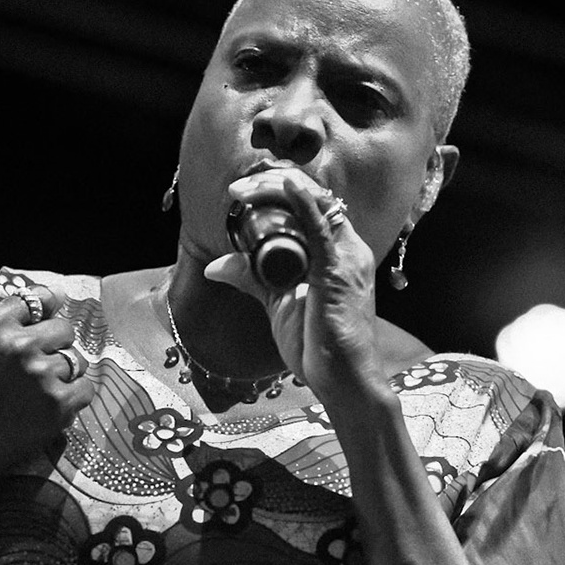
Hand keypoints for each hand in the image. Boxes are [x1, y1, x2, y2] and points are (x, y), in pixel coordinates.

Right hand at [0, 284, 93, 488]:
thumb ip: (0, 323)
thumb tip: (44, 297)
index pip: (40, 297)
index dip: (48, 309)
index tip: (48, 318)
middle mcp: (19, 345)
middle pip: (65, 329)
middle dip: (56, 346)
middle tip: (38, 367)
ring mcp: (41, 375)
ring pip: (76, 361)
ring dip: (64, 375)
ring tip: (37, 394)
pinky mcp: (58, 404)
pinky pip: (86, 389)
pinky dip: (74, 399)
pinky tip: (51, 408)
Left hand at [206, 171, 390, 406]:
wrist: (343, 381)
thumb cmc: (318, 347)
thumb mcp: (279, 303)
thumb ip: (253, 279)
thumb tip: (215, 265)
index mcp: (339, 251)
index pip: (314, 204)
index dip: (280, 188)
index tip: (244, 192)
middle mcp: (349, 247)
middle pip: (314, 196)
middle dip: (273, 184)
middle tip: (238, 190)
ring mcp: (347, 257)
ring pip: (316, 204)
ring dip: (276, 190)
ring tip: (243, 192)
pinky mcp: (338, 272)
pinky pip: (322, 229)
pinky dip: (304, 204)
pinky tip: (286, 187)